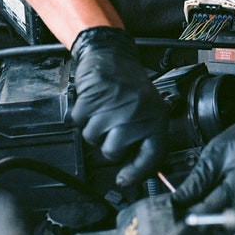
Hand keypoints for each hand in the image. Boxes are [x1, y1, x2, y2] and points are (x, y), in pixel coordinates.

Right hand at [71, 26, 169, 186]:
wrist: (112, 54)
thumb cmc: (130, 85)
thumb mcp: (148, 110)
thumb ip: (144, 138)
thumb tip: (133, 172)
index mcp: (155, 117)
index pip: (151, 157)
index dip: (136, 173)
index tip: (124, 180)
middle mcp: (136, 113)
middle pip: (113, 153)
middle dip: (108, 143)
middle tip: (113, 124)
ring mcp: (113, 107)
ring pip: (93, 139)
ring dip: (94, 127)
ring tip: (105, 109)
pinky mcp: (92, 99)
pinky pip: (79, 123)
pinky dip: (81, 115)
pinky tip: (93, 102)